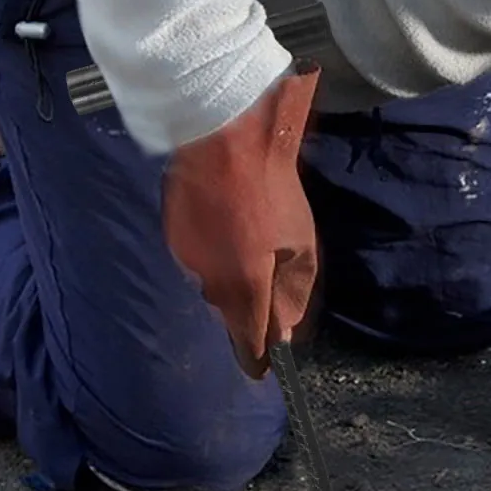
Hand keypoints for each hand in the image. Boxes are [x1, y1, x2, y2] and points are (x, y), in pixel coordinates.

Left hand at [162, 64, 319, 377]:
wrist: (224, 121)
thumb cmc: (232, 209)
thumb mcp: (242, 278)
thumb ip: (250, 323)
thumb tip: (258, 368)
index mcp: (301, 270)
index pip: (281, 324)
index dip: (252, 335)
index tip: (223, 330)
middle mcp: (294, 244)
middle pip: (262, 291)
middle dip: (233, 298)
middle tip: (203, 289)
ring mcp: (272, 213)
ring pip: (244, 261)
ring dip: (218, 267)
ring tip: (192, 255)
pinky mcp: (247, 189)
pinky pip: (229, 232)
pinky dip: (209, 238)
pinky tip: (190, 225)